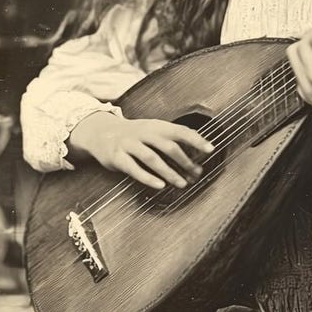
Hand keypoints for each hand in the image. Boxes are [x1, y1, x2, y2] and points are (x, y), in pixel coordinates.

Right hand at [68, 111, 213, 189]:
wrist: (100, 132)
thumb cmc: (134, 135)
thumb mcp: (153, 130)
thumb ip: (172, 138)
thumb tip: (198, 149)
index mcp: (156, 125)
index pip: (180, 130)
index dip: (196, 140)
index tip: (210, 149)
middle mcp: (143, 133)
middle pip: (168, 146)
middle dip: (185, 161)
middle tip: (197, 174)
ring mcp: (129, 144)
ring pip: (152, 158)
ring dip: (170, 172)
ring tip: (183, 183)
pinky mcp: (117, 157)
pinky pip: (134, 168)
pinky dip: (148, 178)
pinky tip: (160, 185)